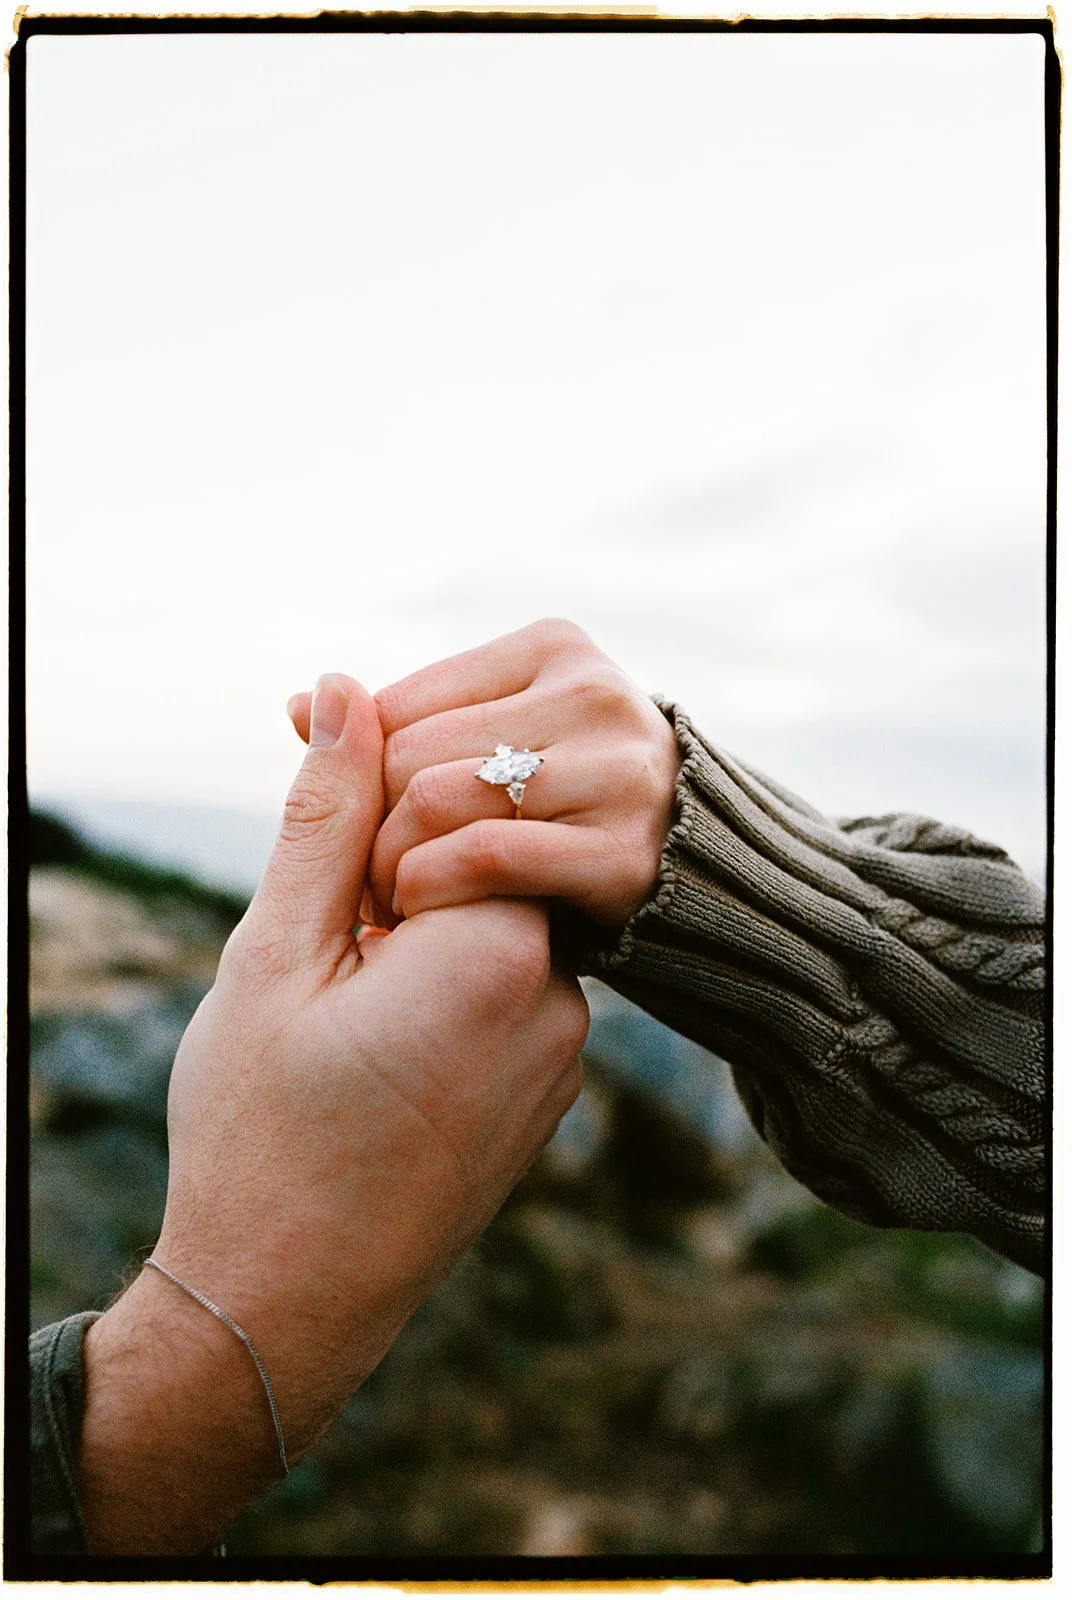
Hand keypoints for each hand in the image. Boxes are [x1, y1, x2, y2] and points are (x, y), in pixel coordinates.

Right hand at [78, 674, 587, 1553]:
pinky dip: (440, 990)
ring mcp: (563, 1052)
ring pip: (489, 927)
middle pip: (483, 859)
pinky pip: (502, 994)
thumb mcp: (274, 956)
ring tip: (340, 1017)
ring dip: (414, 937)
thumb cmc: (263, 1134)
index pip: (461, 802)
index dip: (370, 827)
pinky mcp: (548, 1093)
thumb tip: (344, 691)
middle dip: (393, 877)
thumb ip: (325, 817)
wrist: (288, 1309)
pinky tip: (375, 1052)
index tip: (317, 900)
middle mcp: (558, 996)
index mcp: (496, 949)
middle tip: (316, 962)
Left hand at [288, 619, 680, 930]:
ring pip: (438, 799)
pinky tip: (426, 916)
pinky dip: (433, 890)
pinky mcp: (625, 851)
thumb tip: (303, 704)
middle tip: (366, 877)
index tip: (365, 830)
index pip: (398, 704)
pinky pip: (484, 857)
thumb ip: (397, 727)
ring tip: (390, 899)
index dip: (361, 776)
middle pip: (411, 751)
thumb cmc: (562, 812)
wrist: (693, 889)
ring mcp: (618, 770)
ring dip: (393, 865)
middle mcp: (595, 693)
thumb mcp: (485, 745)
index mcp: (554, 648)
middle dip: (373, 824)